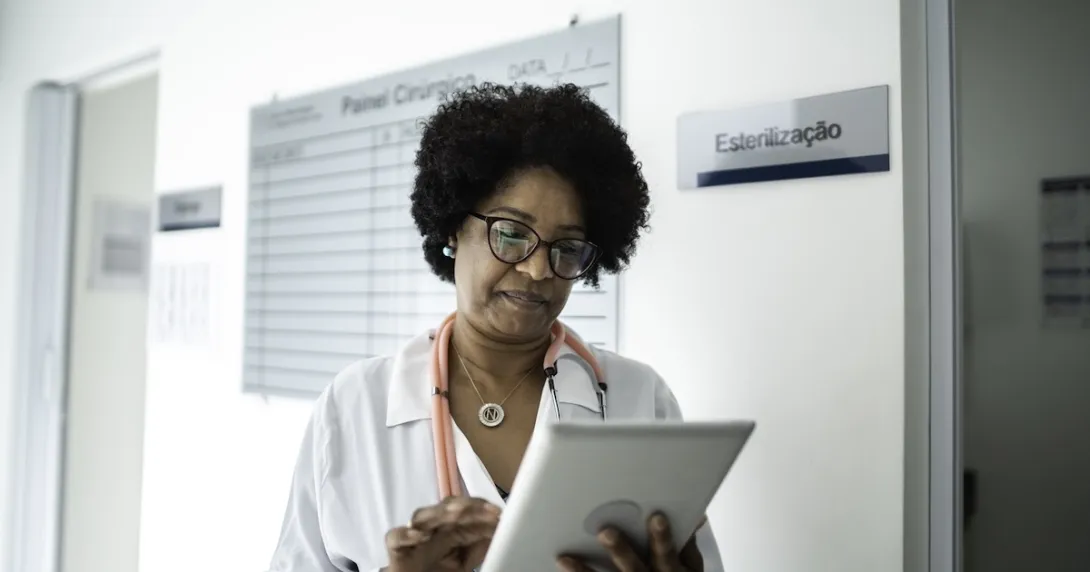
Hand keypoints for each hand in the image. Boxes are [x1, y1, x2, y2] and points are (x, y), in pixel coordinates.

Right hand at [384, 496, 501, 571]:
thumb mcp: (465, 563)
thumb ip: (479, 548)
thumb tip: (501, 531)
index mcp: (449, 529)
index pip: (465, 510)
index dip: (481, 507)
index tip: (498, 512)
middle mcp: (431, 528)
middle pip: (445, 508)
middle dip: (466, 506)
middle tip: (485, 510)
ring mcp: (413, 537)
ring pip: (421, 516)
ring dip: (439, 513)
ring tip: (457, 513)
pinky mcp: (396, 551)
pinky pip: (394, 537)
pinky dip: (404, 534)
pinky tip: (419, 535)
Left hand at [556, 513, 703, 571]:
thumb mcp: (691, 563)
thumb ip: (687, 539)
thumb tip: (694, 514)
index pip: (667, 555)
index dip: (662, 538)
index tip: (656, 517)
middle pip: (635, 569)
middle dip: (621, 551)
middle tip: (605, 532)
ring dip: (586, 571)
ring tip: (566, 558)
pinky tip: (563, 564)